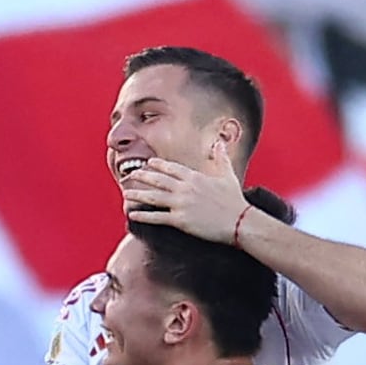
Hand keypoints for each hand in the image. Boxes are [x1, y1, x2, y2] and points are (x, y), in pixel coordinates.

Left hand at [112, 152, 249, 241]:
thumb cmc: (234, 200)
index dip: (158, 165)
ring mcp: (181, 204)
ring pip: (153, 197)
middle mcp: (185, 188)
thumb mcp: (227, 175)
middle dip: (141, 177)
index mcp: (194, 177)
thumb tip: (219, 143)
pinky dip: (144, 215)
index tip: (148, 163)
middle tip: (129, 176)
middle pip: (158, 180)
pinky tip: (133, 214)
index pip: (171, 168)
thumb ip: (221, 158)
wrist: (239, 221)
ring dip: (138, 194)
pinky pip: (158, 217)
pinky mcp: (180, 220)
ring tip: (125, 193)